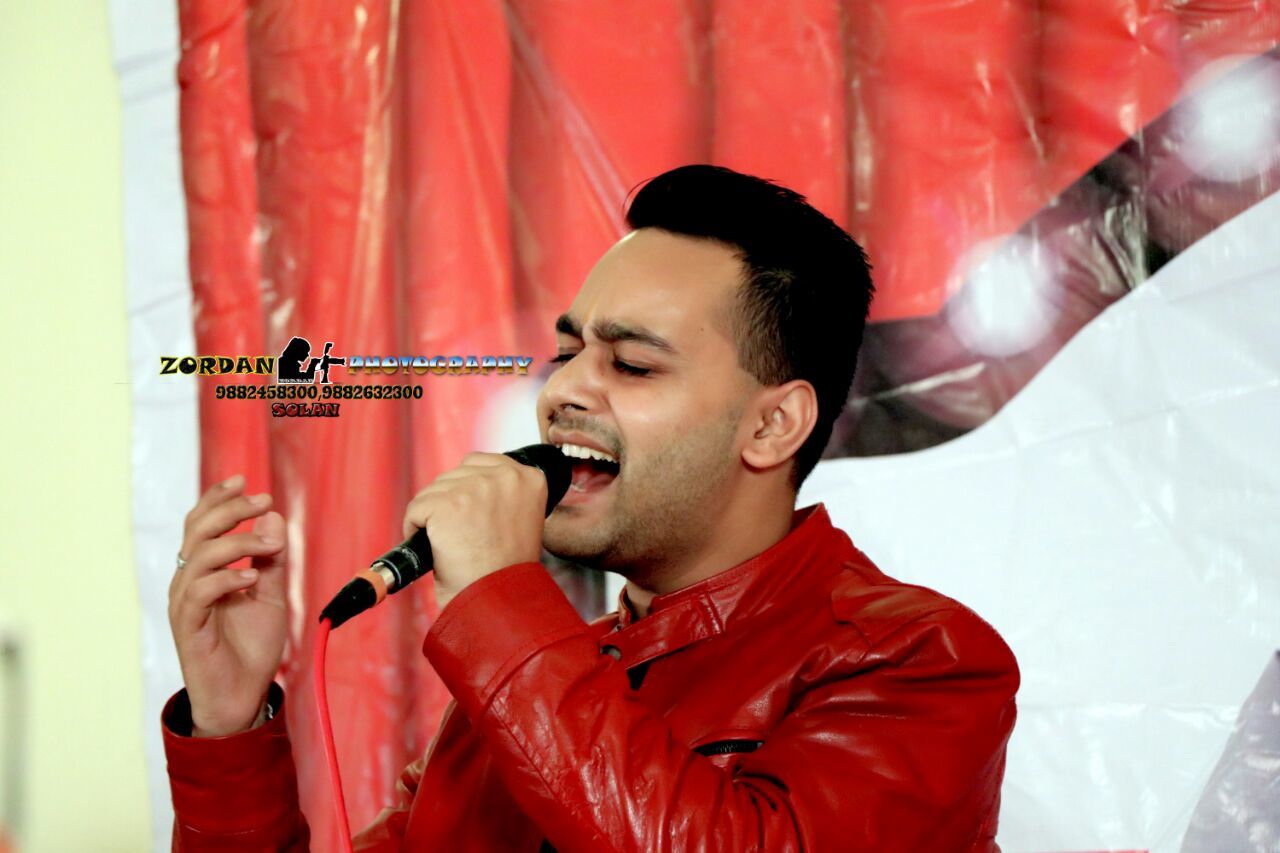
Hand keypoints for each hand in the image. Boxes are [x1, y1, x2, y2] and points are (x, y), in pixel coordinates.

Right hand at [168, 475, 287, 736]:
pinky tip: (250, 579)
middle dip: (229, 510)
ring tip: (269, 545)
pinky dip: (225, 579)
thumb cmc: (252, 646)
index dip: (217, 499)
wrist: (244, 696)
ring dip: (237, 543)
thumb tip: (272, 517)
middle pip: (197, 531)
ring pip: (198, 556)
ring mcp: (185, 604)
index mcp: (204, 571)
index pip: (201, 524)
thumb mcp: (272, 594)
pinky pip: (199, 592)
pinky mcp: (188, 627)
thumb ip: (271, 559)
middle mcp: (189, 582)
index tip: (244, 480)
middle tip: (262, 500)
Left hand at [402, 452, 546, 610]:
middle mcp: (506, 476)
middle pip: (455, 475)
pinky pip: (416, 508)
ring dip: (433, 517)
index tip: (471, 518)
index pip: (481, 463)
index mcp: (531, 478)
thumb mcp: (520, 520)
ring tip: (453, 546)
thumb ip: (502, 494)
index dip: (469, 492)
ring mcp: (475, 488)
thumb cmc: (507, 572)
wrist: (499, 602)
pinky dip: (415, 530)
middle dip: (450, 505)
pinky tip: (436, 549)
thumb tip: (467, 482)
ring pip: (433, 491)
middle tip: (462, 539)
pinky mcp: (447, 504)